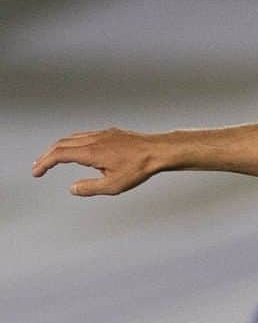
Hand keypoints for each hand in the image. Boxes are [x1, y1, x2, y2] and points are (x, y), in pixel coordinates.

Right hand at [32, 127, 162, 195]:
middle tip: (38, 167)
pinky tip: (74, 150)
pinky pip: (83, 135)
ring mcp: (100, 134)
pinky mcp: (107, 133)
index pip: (59, 155)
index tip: (37, 172)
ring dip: (58, 148)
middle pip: (61, 144)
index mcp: (90, 152)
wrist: (156, 151)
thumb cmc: (138, 169)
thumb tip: (73, 189)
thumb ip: (90, 188)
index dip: (44, 163)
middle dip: (46, 156)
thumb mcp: (114, 185)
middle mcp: (92, 139)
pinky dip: (71, 143)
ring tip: (52, 159)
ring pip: (71, 138)